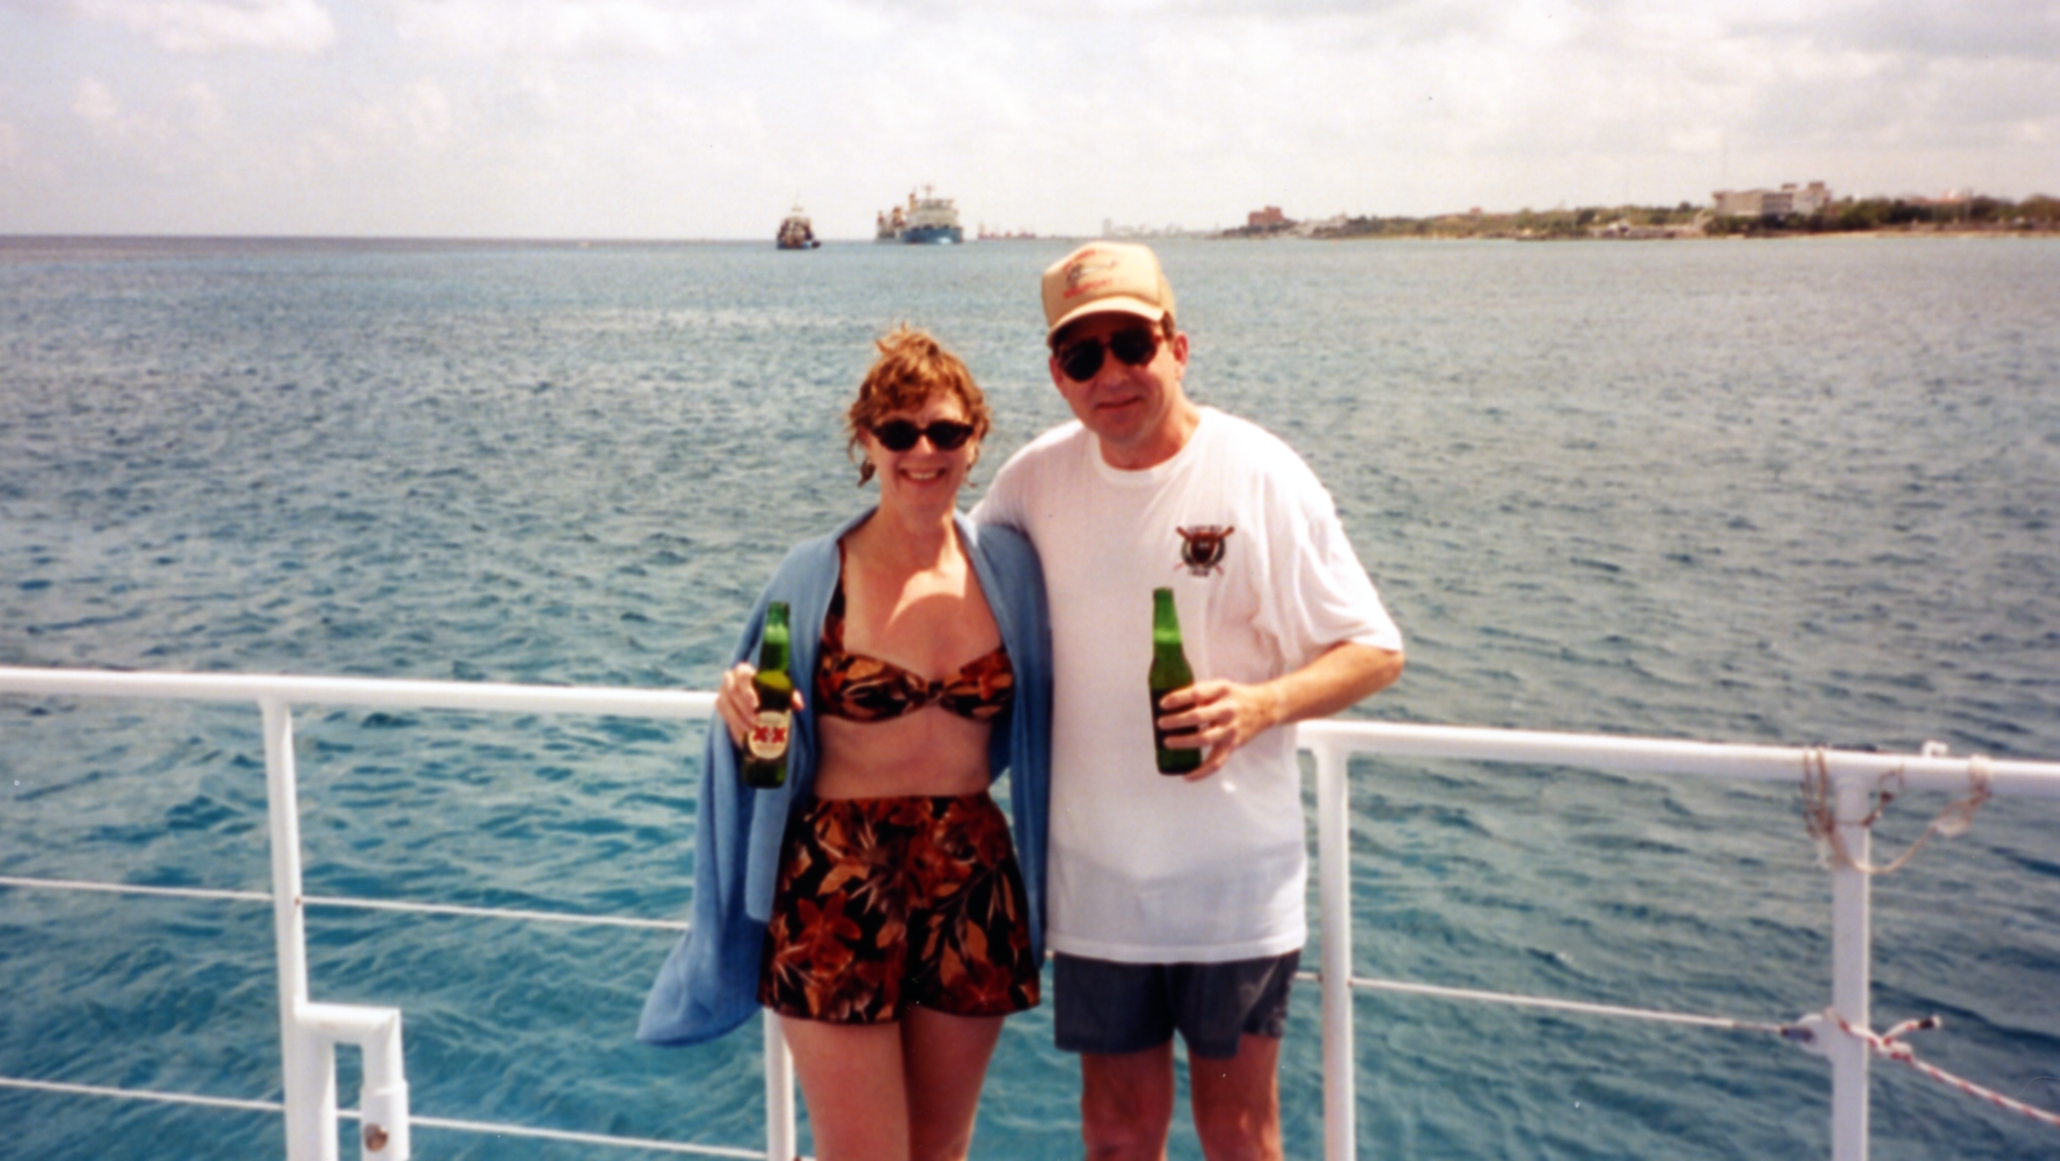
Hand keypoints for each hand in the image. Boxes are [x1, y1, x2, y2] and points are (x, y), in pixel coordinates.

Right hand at [715, 662, 803, 746]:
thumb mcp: (780, 692)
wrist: (756, 701)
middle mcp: (731, 678)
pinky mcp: (720, 703)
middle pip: (733, 691)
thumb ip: (790, 696)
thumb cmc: (769, 692)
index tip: (756, 704)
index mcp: (745, 670)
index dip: (747, 690)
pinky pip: (723, 713)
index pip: (743, 675)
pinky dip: (733, 723)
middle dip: (743, 708)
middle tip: (755, 720)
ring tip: (751, 728)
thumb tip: (799, 705)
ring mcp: (723, 691)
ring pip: (725, 704)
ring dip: (738, 718)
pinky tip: (743, 731)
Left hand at [1154, 679, 1283, 781]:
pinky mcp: (1233, 745)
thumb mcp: (1220, 687)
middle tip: (1161, 723)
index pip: (1197, 693)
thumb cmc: (1234, 697)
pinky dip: (1201, 772)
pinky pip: (1216, 762)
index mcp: (1222, 690)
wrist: (1264, 708)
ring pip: (1204, 739)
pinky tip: (1186, 776)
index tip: (1163, 704)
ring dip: (1183, 742)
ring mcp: (1231, 729)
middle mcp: (1227, 709)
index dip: (1178, 698)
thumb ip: (1200, 693)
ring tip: (1167, 742)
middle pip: (1199, 716)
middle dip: (1177, 721)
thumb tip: (1168, 703)